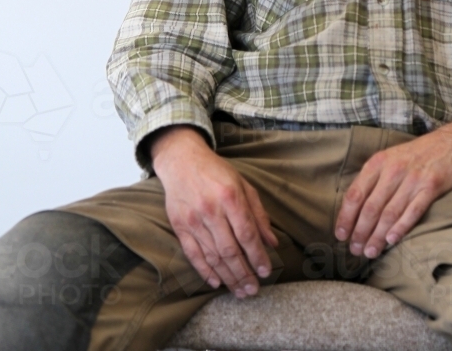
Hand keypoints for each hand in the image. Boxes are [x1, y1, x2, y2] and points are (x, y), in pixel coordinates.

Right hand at [151, 126, 277, 296]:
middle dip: (243, 273)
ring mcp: (193, 220)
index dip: (257, 255)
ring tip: (240, 291)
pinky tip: (216, 282)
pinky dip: (204, 271)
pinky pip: (192, 254)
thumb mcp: (243, 184)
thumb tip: (271, 242)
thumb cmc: (217, 172)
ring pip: (212, 256)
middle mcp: (211, 210)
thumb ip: (258, 213)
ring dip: (228, 277)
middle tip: (253, 290)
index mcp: (230, 196)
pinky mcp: (179, 226)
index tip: (265, 272)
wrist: (182, 160)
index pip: (247, 233)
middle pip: (229, 250)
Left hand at [334, 114, 451, 258]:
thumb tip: (355, 208)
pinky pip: (413, 211)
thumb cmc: (418, 154)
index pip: (355, 193)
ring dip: (377, 236)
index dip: (346, 217)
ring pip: (389, 213)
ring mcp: (412, 179)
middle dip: (360, 232)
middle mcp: (392, 170)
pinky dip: (401, 227)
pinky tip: (392, 240)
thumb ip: (374, 179)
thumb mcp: (391, 157)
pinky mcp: (431, 187)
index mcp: (378, 162)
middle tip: (355, 250)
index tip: (340, 235)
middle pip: (370, 207)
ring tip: (370, 252)